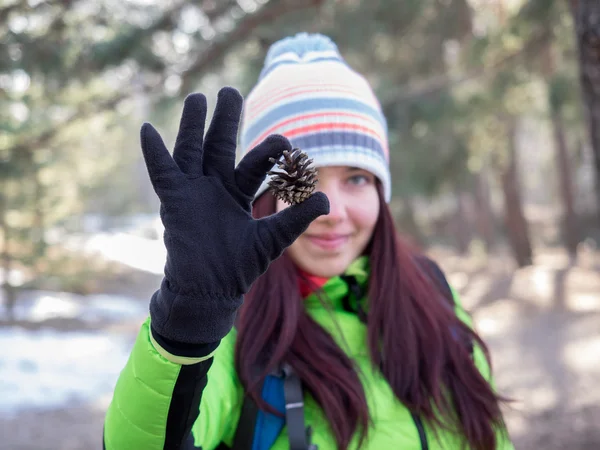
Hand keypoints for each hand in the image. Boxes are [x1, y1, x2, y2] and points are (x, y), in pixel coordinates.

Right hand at [141, 87, 328, 344]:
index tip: (286, 143)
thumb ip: (297, 217)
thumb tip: (327, 199)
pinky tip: (147, 129)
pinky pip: (162, 172)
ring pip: (192, 150)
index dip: (268, 151)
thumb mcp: (274, 237)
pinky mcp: (174, 201)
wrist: (212, 290)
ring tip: (197, 97)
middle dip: (225, 119)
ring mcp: (193, 191)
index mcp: (239, 192)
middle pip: (220, 145)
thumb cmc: (241, 266)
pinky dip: (154, 152)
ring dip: (193, 125)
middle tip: (230, 91)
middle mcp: (215, 186)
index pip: (254, 163)